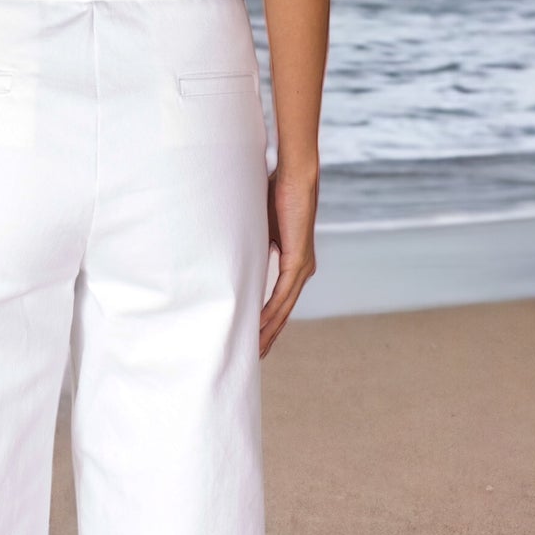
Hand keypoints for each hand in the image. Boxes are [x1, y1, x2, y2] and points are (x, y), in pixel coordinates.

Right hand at [259, 161, 317, 358]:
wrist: (296, 176)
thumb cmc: (277, 193)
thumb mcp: (261, 226)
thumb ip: (254, 243)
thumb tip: (232, 249)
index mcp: (295, 262)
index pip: (280, 300)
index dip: (268, 320)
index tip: (255, 338)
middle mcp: (302, 269)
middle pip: (284, 311)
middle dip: (269, 335)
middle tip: (254, 357)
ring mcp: (302, 267)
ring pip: (284, 309)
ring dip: (269, 330)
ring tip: (255, 350)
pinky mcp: (299, 262)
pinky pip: (282, 295)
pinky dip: (270, 313)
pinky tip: (259, 327)